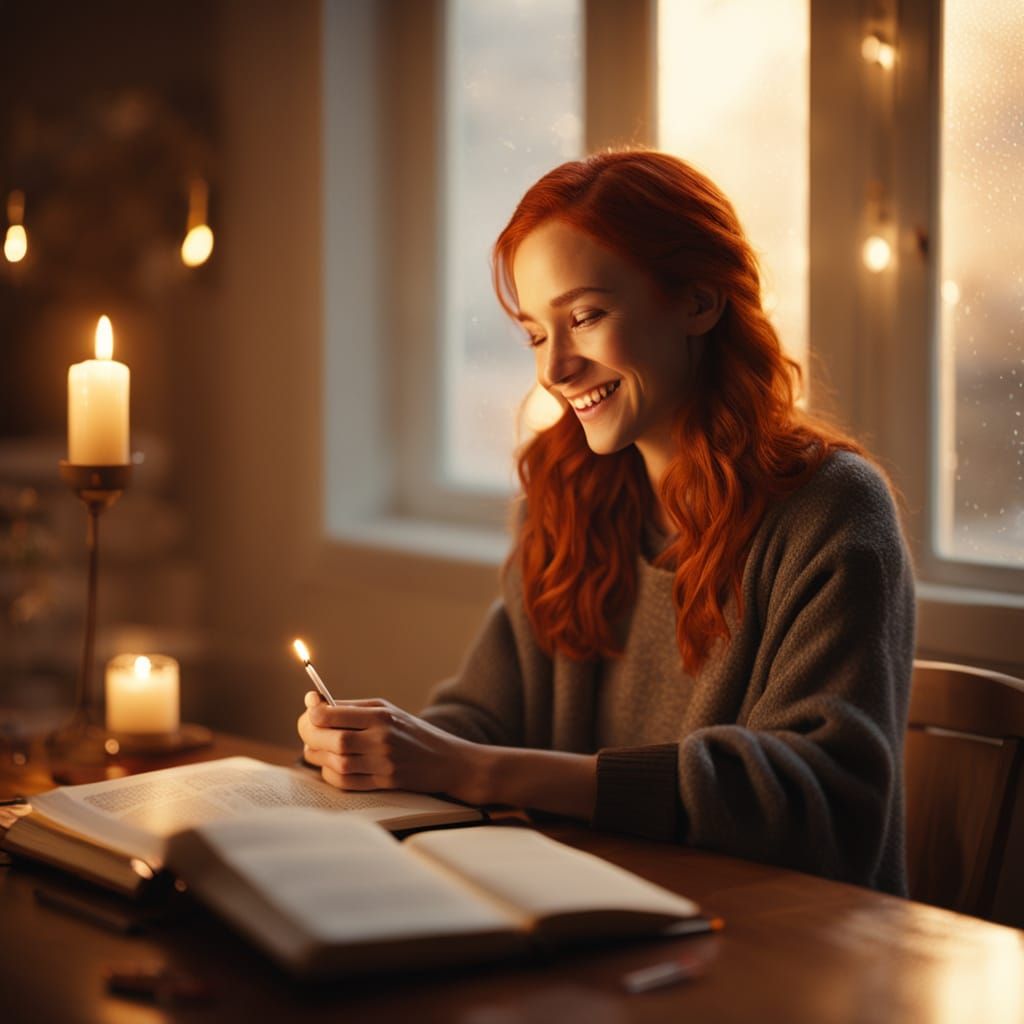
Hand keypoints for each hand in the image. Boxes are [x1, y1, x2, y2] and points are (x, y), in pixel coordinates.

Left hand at [296, 693, 485, 802]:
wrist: (446, 759)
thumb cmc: (409, 730)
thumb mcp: (385, 710)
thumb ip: (349, 708)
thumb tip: (311, 702)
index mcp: (380, 715)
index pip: (332, 714)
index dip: (311, 715)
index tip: (309, 714)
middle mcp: (382, 738)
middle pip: (332, 739)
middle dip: (310, 736)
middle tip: (306, 734)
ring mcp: (384, 762)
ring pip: (336, 763)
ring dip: (318, 757)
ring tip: (315, 749)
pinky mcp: (385, 782)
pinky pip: (346, 782)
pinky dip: (331, 775)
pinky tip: (330, 766)